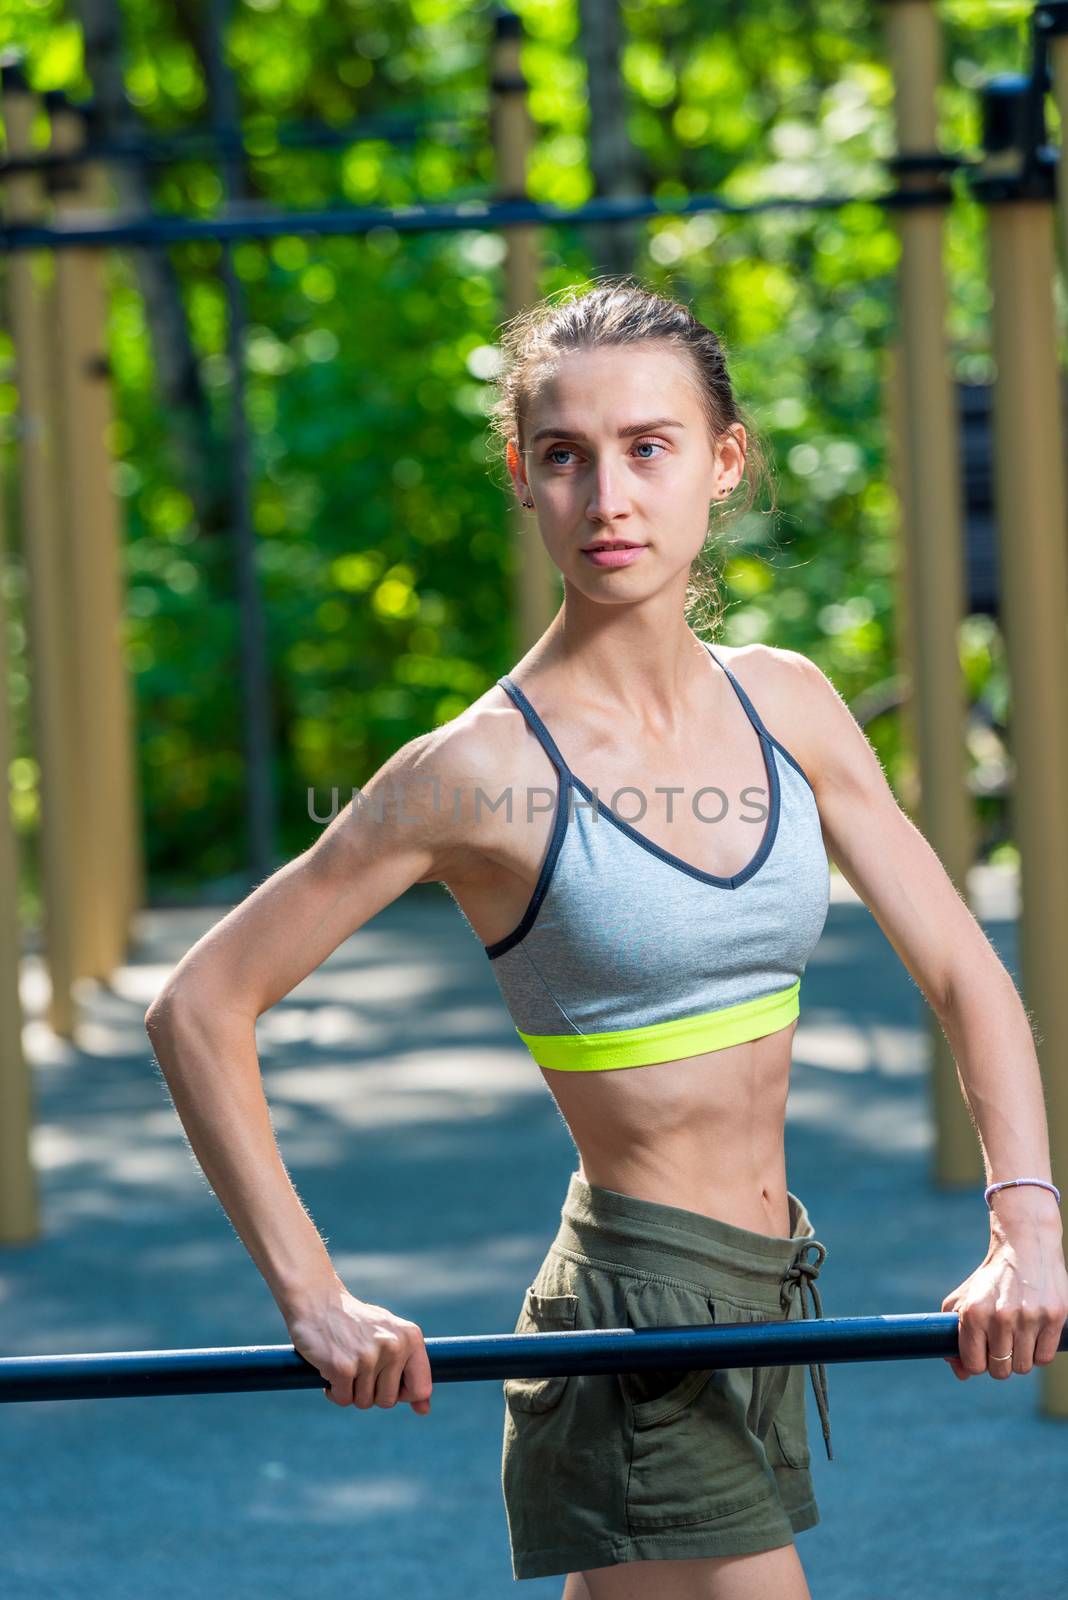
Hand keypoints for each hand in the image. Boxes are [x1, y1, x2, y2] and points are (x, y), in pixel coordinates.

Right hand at [283, 1280, 433, 1413]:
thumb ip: (409, 1368)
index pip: (421, 1388)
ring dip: (351, 1391)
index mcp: (411, 1337)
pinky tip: (330, 1368)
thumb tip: (424, 1410)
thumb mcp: (390, 1334)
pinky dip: (334, 1391)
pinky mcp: (343, 1367)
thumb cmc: (355, 1322)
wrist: (317, 1300)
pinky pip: (343, 1399)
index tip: (387, 1383)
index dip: (403, 1394)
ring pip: (364, 1402)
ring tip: (345, 1364)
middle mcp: (394, 1346)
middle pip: (388, 1401)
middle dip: (371, 1392)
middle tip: (359, 1368)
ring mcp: (369, 1357)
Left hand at [940, 1218, 1067, 1379]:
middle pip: (1001, 1370)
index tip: (982, 1352)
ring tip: (1018, 1335)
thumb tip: (960, 1373)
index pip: (974, 1365)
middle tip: (1002, 1342)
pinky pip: (1044, 1357)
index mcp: (974, 1312)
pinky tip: (1033, 1333)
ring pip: (1024, 1366)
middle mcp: (1001, 1316)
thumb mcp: (963, 1299)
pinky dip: (1038, 1352)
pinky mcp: (1054, 1316)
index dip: (977, 1363)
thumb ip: (954, 1336)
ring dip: (1020, 1357)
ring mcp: (1030, 1317)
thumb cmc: (990, 1278)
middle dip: (999, 1361)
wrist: (1023, 1245)